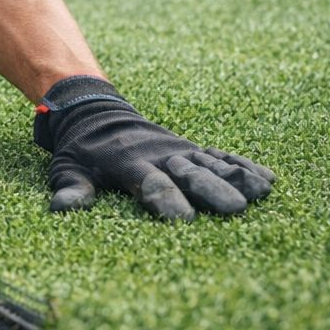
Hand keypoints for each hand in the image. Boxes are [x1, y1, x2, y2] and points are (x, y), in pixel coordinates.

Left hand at [33, 76, 274, 220]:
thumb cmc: (82, 149)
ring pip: (211, 163)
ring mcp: (179, 151)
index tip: (184, 219)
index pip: (151, 184)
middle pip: (189, 174)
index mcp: (129, 164)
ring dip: (236, 176)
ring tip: (262, 192)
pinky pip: (221, 155)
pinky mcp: (192, 149)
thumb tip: (61, 208)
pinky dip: (243, 165)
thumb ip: (71, 187)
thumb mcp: (68, 166)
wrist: (95, 109)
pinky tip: (269, 179)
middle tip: (234, 209)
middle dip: (211, 190)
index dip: (167, 200)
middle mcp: (160, 156)